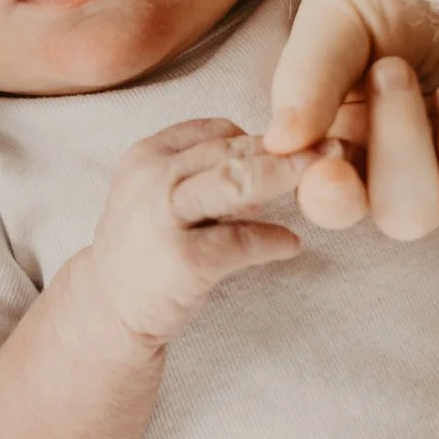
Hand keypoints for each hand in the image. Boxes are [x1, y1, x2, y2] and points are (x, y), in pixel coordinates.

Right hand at [74, 118, 327, 350]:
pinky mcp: (185, 261)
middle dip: (287, 148)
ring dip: (287, 175)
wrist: (107, 307)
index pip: (211, 130)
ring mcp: (166, 218)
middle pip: (230, 150)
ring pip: (237, 181)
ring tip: (324, 176)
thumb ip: (202, 175)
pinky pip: (243, 241)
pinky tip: (291, 245)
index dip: (256, 137)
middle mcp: (152, 178)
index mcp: (146, 156)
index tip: (291, 147)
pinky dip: (274, 240)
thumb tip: (267, 161)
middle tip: (332, 148)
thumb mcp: (156, 195)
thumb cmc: (143, 247)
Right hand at [264, 0, 438, 247]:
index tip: (329, 161)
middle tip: (394, 69)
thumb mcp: (338, 13)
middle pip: (408, 217)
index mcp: (354, 140)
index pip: (336, 204)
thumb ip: (306, 76)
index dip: (332, 200)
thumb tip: (278, 144)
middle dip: (402, 147)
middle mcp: (420, 166)